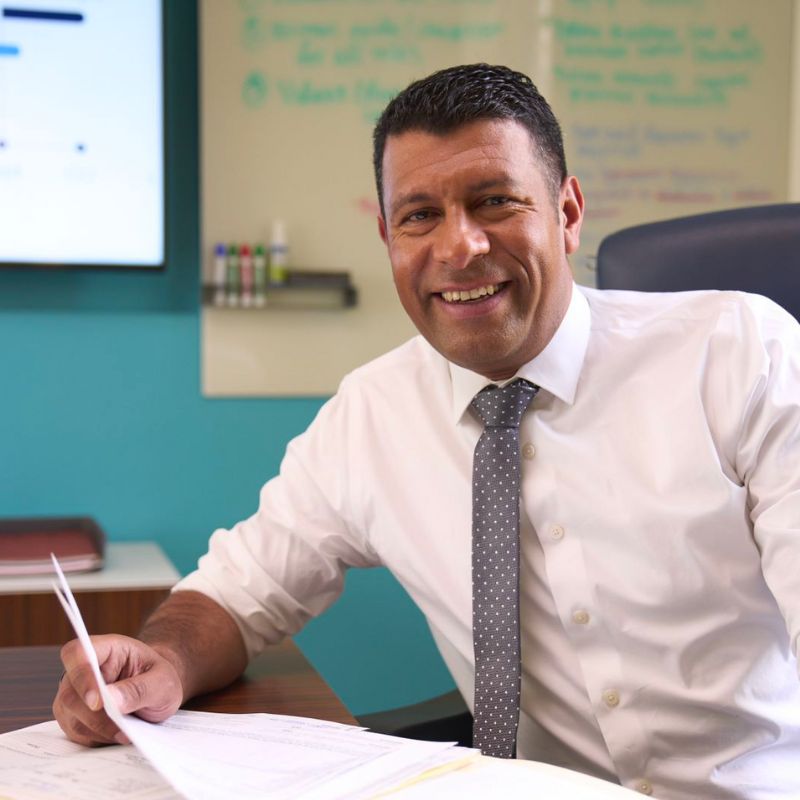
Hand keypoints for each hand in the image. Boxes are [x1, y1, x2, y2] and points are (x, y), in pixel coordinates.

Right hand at [53, 634, 183, 746]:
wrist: (158, 693)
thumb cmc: (159, 679)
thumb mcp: (162, 681)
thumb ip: (139, 689)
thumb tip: (110, 700)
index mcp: (107, 648)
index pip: (78, 653)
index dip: (81, 676)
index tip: (97, 701)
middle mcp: (84, 669)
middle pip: (70, 693)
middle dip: (95, 716)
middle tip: (123, 727)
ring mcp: (74, 694)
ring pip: (70, 717)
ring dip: (98, 730)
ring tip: (127, 731)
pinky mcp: (73, 717)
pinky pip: (76, 733)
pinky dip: (97, 738)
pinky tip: (117, 734)